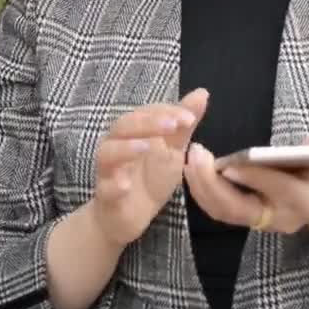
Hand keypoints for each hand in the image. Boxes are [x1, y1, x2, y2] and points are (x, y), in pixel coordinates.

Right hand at [91, 87, 208, 248]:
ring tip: (147, 147)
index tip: (190, 117)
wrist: (128, 217)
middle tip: (172, 125)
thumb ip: (184, 124)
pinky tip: (125, 185)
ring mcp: (108, 170)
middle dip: (148, 123)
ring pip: (108, 153)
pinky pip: (105, 188)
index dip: (168, 111)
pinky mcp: (105, 195)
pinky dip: (114, 184)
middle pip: (125, 126)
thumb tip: (202, 92)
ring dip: (126, 148)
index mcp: (134, 130)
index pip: (147, 112)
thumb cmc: (150, 178)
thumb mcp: (173, 150)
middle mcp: (116, 144)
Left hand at [184, 130, 308, 234]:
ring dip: (203, 189)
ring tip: (190, 160)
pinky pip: (223, 210)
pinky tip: (194, 170)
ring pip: (226, 213)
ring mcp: (265, 222)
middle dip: (214, 185)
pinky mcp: (252, 218)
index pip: (276, 188)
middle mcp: (282, 217)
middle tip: (196, 156)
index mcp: (307, 200)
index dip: (251, 176)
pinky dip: (206, 193)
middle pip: (241, 208)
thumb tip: (305, 145)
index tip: (226, 162)